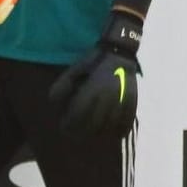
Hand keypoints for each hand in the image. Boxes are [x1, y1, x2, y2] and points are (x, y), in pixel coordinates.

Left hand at [49, 12, 142, 136]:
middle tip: (75, 135)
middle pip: (93, 124)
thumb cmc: (94, 61)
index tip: (64, 128)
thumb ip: (63, 85)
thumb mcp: (74, 69)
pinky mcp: (133, 102)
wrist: (119, 51)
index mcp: (92, 88)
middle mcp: (108, 97)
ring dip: (99, 133)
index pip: (79, 114)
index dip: (70, 124)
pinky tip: (112, 135)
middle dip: (82, 132)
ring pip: (110, 126)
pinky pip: (126, 122)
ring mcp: (122, 100)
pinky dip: (118, 132)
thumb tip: (53, 102)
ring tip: (91, 135)